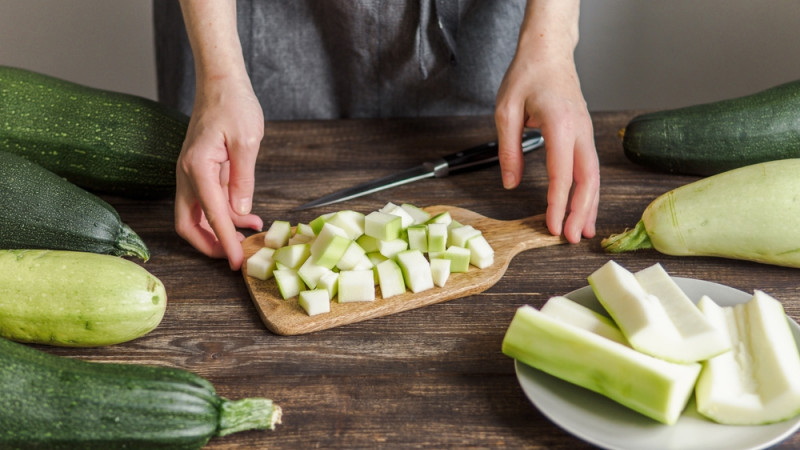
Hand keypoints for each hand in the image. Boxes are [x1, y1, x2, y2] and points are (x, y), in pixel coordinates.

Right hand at [174, 77, 263, 269]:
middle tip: (235, 256)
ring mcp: (191, 174)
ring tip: (253, 232)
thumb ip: (243, 179)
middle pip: (188, 224)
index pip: (211, 215)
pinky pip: (207, 202)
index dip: (225, 242)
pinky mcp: (200, 172)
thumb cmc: (233, 104)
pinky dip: (225, 214)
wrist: (220, 82)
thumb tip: (240, 211)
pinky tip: (248, 216)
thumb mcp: (247, 141)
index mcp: (197, 167)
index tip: (237, 262)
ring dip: (221, 230)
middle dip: (209, 245)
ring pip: (197, 215)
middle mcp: (187, 174)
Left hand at [494, 0, 598, 243]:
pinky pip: (590, 167)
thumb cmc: (526, 75)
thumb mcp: (505, 111)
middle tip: (573, 239)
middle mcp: (579, 130)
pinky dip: (589, 190)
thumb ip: (509, 149)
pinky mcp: (584, 134)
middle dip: (581, 212)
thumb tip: (510, 183)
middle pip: (587, 180)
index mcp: (560, 125)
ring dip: (590, 205)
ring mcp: (586, 132)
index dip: (558, 205)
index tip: (553, 227)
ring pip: (594, 176)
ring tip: (585, 232)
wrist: (548, 51)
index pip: (562, 174)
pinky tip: (585, 207)